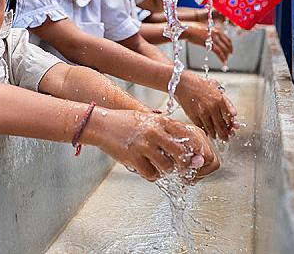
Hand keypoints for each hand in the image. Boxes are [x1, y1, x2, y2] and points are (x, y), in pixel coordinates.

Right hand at [94, 109, 218, 181]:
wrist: (101, 124)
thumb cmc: (124, 121)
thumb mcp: (147, 118)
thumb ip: (164, 128)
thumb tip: (184, 144)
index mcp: (160, 121)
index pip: (188, 136)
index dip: (193, 149)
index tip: (192, 157)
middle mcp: (154, 132)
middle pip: (182, 154)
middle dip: (183, 164)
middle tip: (179, 168)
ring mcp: (144, 145)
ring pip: (168, 166)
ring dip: (164, 170)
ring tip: (157, 165)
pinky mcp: (133, 158)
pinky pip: (151, 174)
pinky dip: (151, 174)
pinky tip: (145, 168)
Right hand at [176, 73, 237, 140]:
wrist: (181, 83)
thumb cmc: (197, 82)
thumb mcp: (215, 86)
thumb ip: (224, 98)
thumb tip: (231, 111)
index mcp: (219, 99)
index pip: (230, 116)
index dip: (232, 124)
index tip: (233, 127)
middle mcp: (212, 107)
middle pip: (222, 125)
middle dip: (225, 133)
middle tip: (227, 137)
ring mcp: (202, 113)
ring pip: (212, 129)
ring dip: (216, 135)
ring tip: (218, 137)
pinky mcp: (193, 116)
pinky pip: (202, 127)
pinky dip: (206, 132)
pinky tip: (208, 133)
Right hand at [185, 24, 233, 62]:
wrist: (186, 29)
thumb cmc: (190, 29)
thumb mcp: (202, 29)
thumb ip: (208, 33)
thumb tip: (209, 37)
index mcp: (215, 29)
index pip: (226, 37)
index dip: (229, 44)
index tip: (230, 49)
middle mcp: (216, 33)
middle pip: (227, 43)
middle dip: (229, 50)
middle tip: (230, 55)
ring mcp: (213, 38)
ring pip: (224, 48)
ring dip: (225, 55)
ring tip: (225, 60)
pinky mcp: (209, 44)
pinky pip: (218, 52)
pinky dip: (222, 57)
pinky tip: (223, 61)